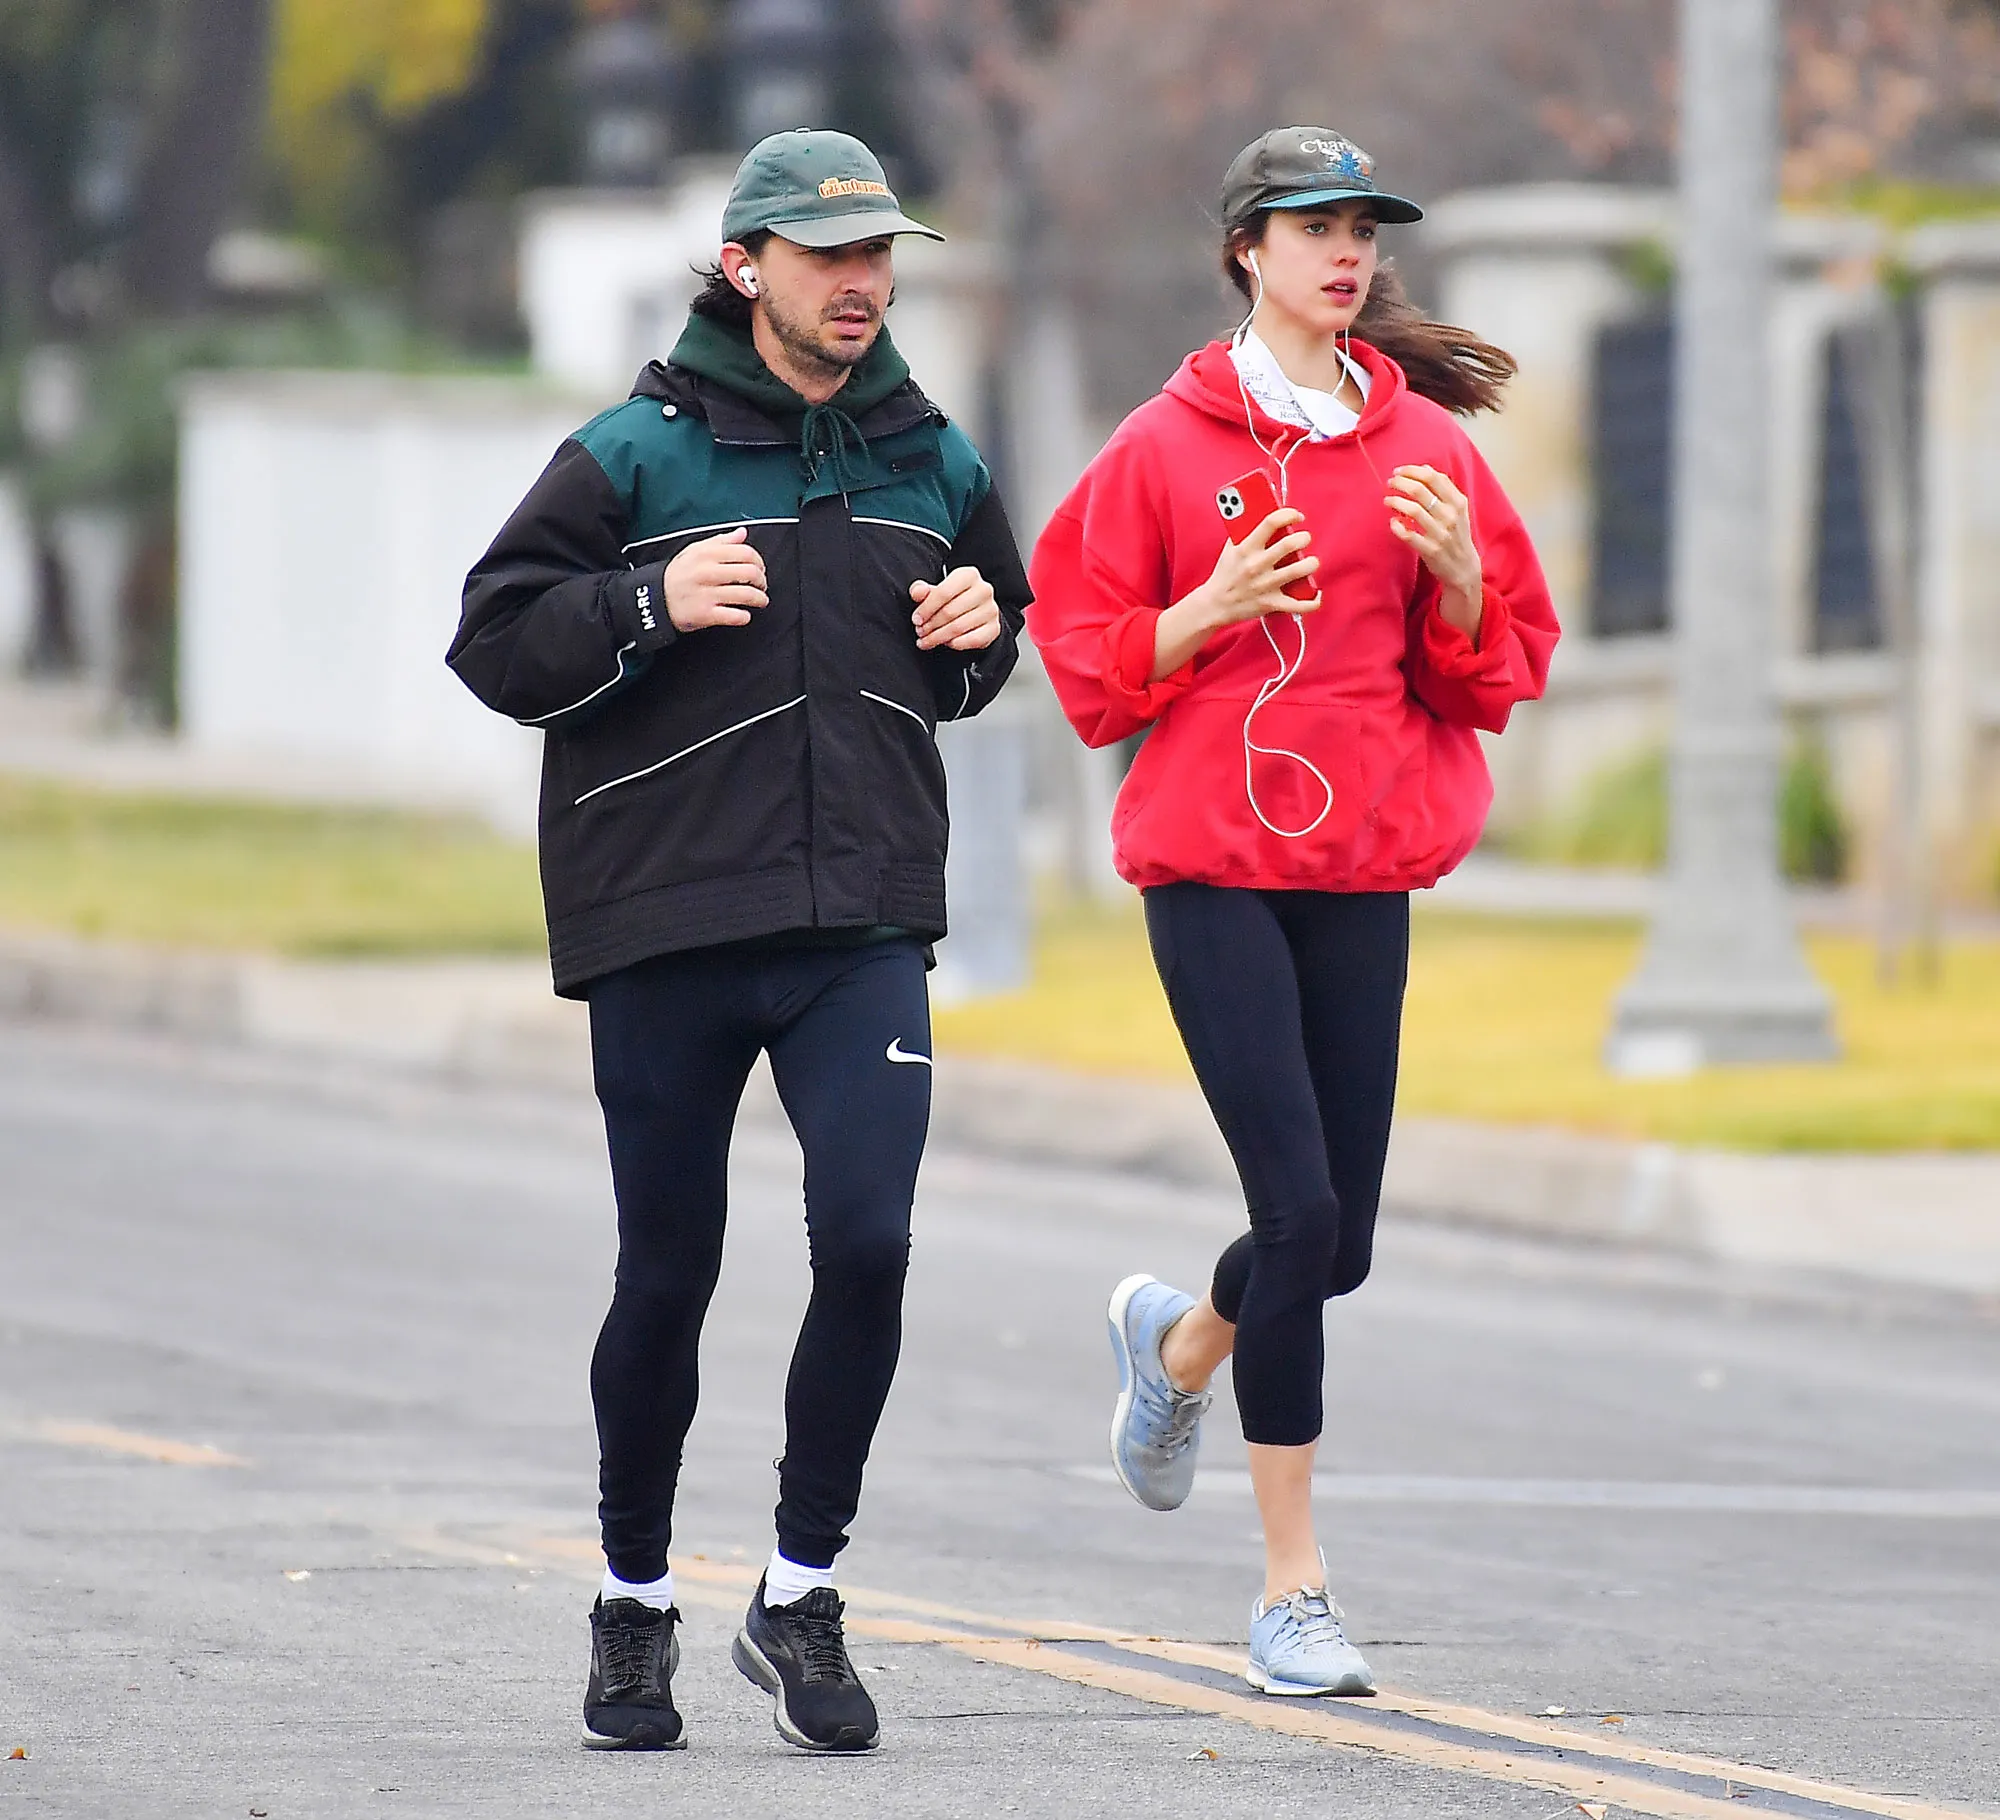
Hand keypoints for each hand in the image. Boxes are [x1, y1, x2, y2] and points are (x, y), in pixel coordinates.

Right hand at [663, 526, 767, 631]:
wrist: (654, 598)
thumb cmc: (679, 574)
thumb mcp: (694, 551)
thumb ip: (720, 541)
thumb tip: (742, 532)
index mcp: (707, 554)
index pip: (745, 552)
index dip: (759, 561)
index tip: (760, 568)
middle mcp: (707, 572)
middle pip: (750, 573)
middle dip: (762, 581)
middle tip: (761, 586)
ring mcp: (706, 594)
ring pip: (746, 595)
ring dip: (759, 599)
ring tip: (761, 601)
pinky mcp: (705, 614)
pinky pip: (734, 616)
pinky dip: (744, 616)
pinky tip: (744, 615)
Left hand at [912, 566, 1001, 649]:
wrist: (976, 610)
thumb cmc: (953, 599)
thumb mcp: (936, 590)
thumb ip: (922, 590)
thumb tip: (917, 592)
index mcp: (968, 575)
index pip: (943, 592)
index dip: (926, 609)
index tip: (916, 620)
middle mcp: (983, 590)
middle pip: (950, 612)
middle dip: (931, 625)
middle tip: (920, 632)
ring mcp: (991, 610)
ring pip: (959, 627)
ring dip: (939, 637)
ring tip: (928, 640)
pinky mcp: (994, 628)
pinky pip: (972, 640)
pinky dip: (956, 644)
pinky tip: (946, 643)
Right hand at [1149, 508, 1318, 679]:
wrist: (1215, 604)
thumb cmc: (1226, 574)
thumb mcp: (1230, 548)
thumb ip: (1246, 531)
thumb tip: (1263, 513)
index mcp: (1246, 548)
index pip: (1271, 522)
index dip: (1289, 514)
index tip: (1296, 516)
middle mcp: (1257, 565)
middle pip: (1290, 544)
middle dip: (1304, 538)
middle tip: (1304, 539)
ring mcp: (1265, 585)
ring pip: (1299, 570)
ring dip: (1311, 563)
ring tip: (1310, 562)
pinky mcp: (1271, 603)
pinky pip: (1298, 604)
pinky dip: (1311, 602)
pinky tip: (1316, 594)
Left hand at [1386, 465, 1483, 637]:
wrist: (1464, 567)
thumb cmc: (1457, 534)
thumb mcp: (1458, 509)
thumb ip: (1444, 489)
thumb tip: (1425, 468)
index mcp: (1458, 502)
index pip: (1433, 477)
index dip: (1412, 471)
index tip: (1398, 471)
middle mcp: (1450, 516)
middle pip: (1420, 490)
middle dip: (1400, 483)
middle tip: (1390, 483)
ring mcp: (1440, 533)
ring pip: (1412, 510)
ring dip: (1395, 502)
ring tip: (1387, 500)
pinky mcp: (1429, 550)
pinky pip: (1408, 534)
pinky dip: (1397, 526)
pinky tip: (1393, 522)